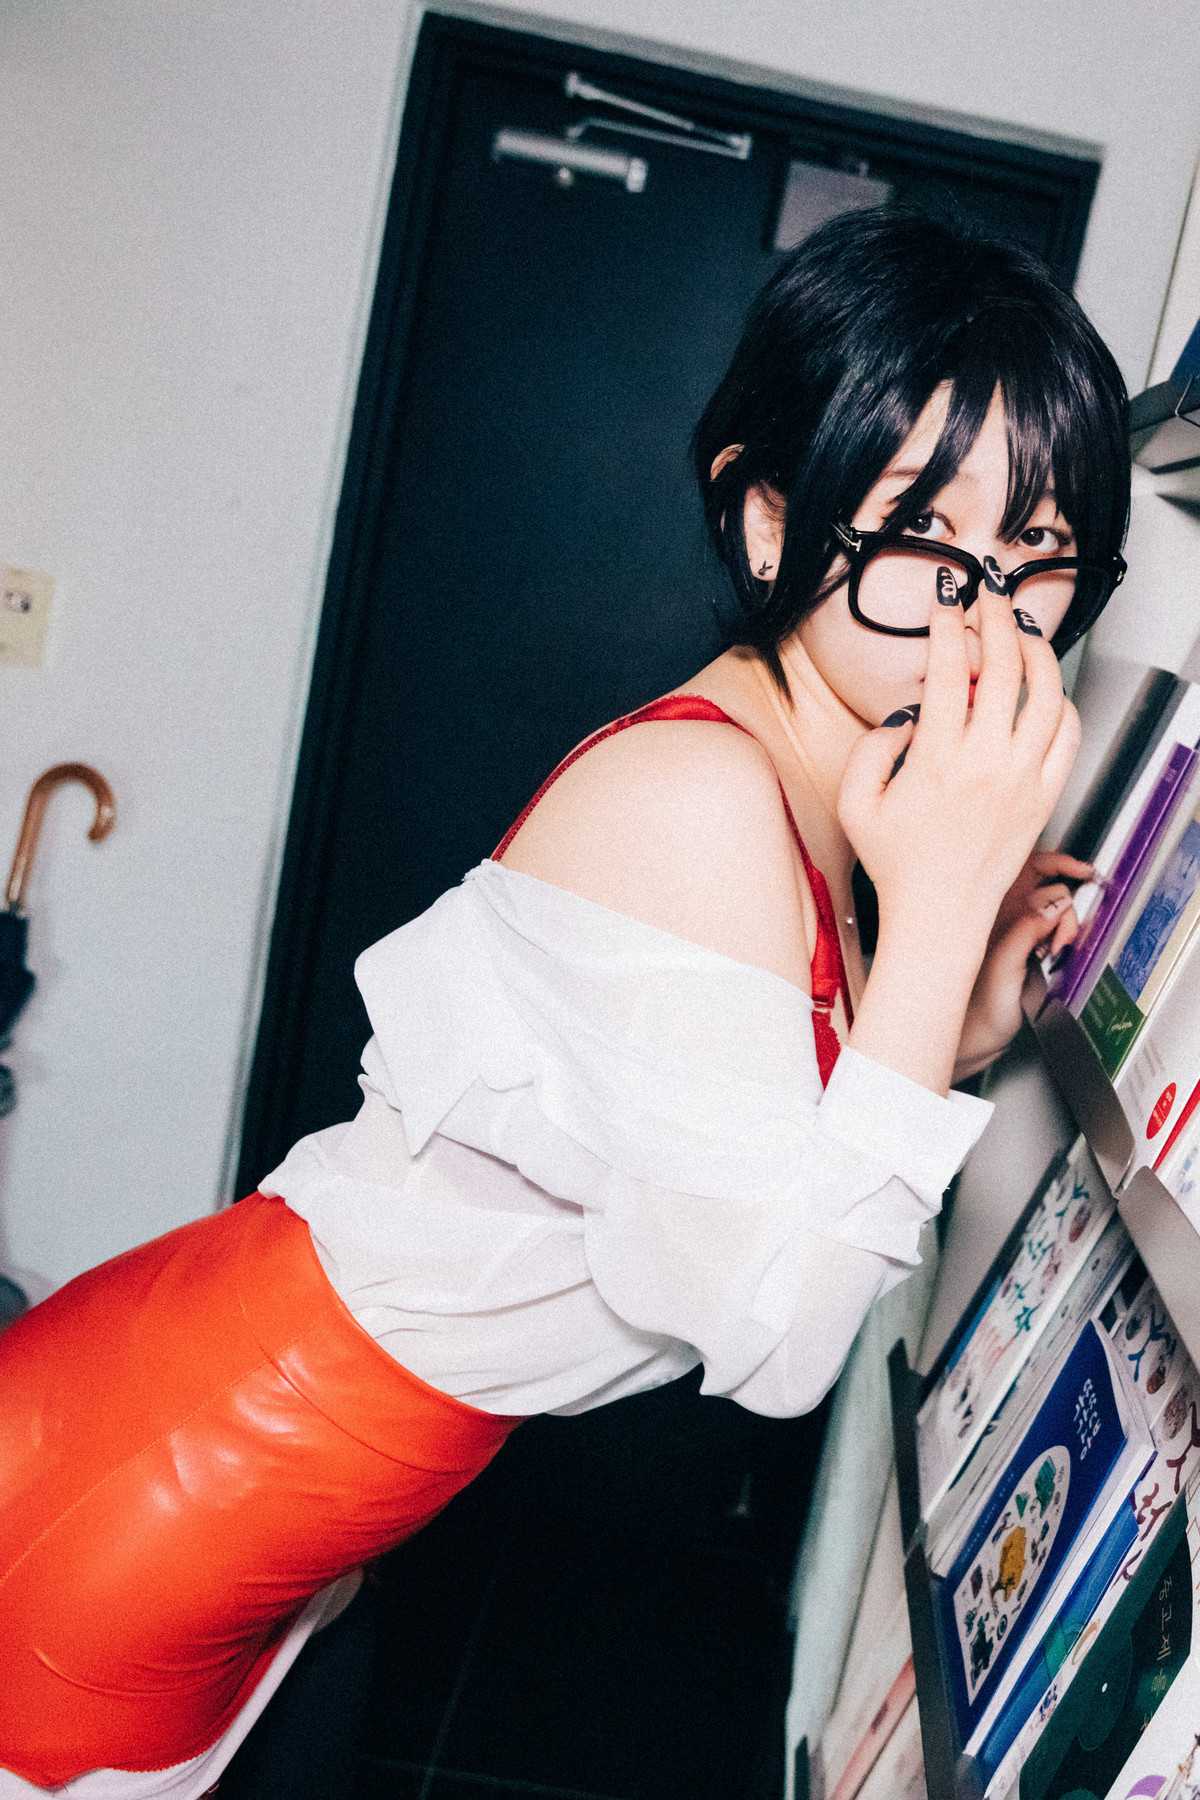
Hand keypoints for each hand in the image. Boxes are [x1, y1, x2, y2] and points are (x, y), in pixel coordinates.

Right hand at [838, 571, 1081, 950]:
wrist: (939, 918)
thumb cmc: (896, 864)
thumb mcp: (856, 803)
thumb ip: (872, 748)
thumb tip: (909, 715)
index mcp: (938, 760)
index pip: (952, 671)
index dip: (949, 626)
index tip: (946, 600)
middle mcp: (987, 765)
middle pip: (1005, 669)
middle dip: (997, 620)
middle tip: (988, 596)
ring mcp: (1023, 780)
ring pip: (1047, 696)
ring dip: (1037, 653)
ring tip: (1022, 632)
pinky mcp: (1044, 798)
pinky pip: (1068, 737)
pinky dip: (1062, 703)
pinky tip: (1046, 690)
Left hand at [954, 849, 1092, 1077]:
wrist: (979, 1041)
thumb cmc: (977, 1009)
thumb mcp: (1003, 967)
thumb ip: (1026, 932)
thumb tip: (1055, 904)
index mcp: (991, 908)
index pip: (1028, 867)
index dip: (1058, 863)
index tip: (1085, 872)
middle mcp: (1005, 915)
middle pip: (1050, 888)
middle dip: (1066, 908)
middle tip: (1062, 937)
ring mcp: (1020, 931)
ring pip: (1057, 911)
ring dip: (1065, 928)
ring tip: (1053, 953)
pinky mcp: (1032, 949)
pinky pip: (1057, 931)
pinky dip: (1065, 939)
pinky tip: (1053, 957)